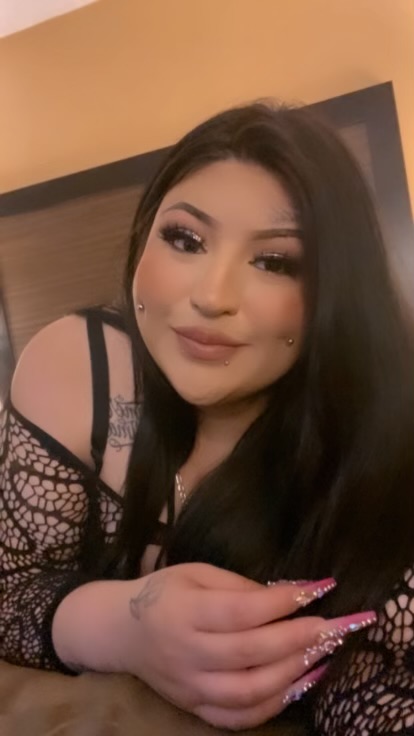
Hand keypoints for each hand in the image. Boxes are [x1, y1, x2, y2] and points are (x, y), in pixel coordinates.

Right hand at [124, 563, 375, 729]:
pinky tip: (300, 683)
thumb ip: (239, 586)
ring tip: (324, 654)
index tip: (320, 587)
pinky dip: (273, 705)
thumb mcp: (196, 573)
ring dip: (293, 673)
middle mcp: (185, 653)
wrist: (121, 631)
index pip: (240, 610)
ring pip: (248, 690)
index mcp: (183, 611)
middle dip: (298, 638)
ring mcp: (189, 686)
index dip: (282, 601)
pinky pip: (238, 717)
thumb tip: (289, 595)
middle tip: (334, 625)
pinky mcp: (193, 708)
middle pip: (249, 652)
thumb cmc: (164, 593)